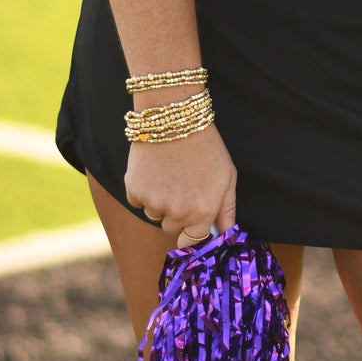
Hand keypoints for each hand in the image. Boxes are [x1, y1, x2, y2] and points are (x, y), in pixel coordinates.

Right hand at [125, 124, 237, 245]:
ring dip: (159, 202)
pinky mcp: (134, 191)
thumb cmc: (206, 146)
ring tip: (169, 174)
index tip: (190, 226)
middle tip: (182, 187)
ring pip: (154, 215)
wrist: (176, 118)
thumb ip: (227, 211)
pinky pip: (137, 202)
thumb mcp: (227, 177)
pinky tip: (154, 170)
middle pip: (172, 229)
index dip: (191, 234)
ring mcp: (154, 203)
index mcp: (202, 212)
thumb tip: (226, 234)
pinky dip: (143, 190)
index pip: (192, 242)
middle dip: (177, 215)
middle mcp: (178, 213)